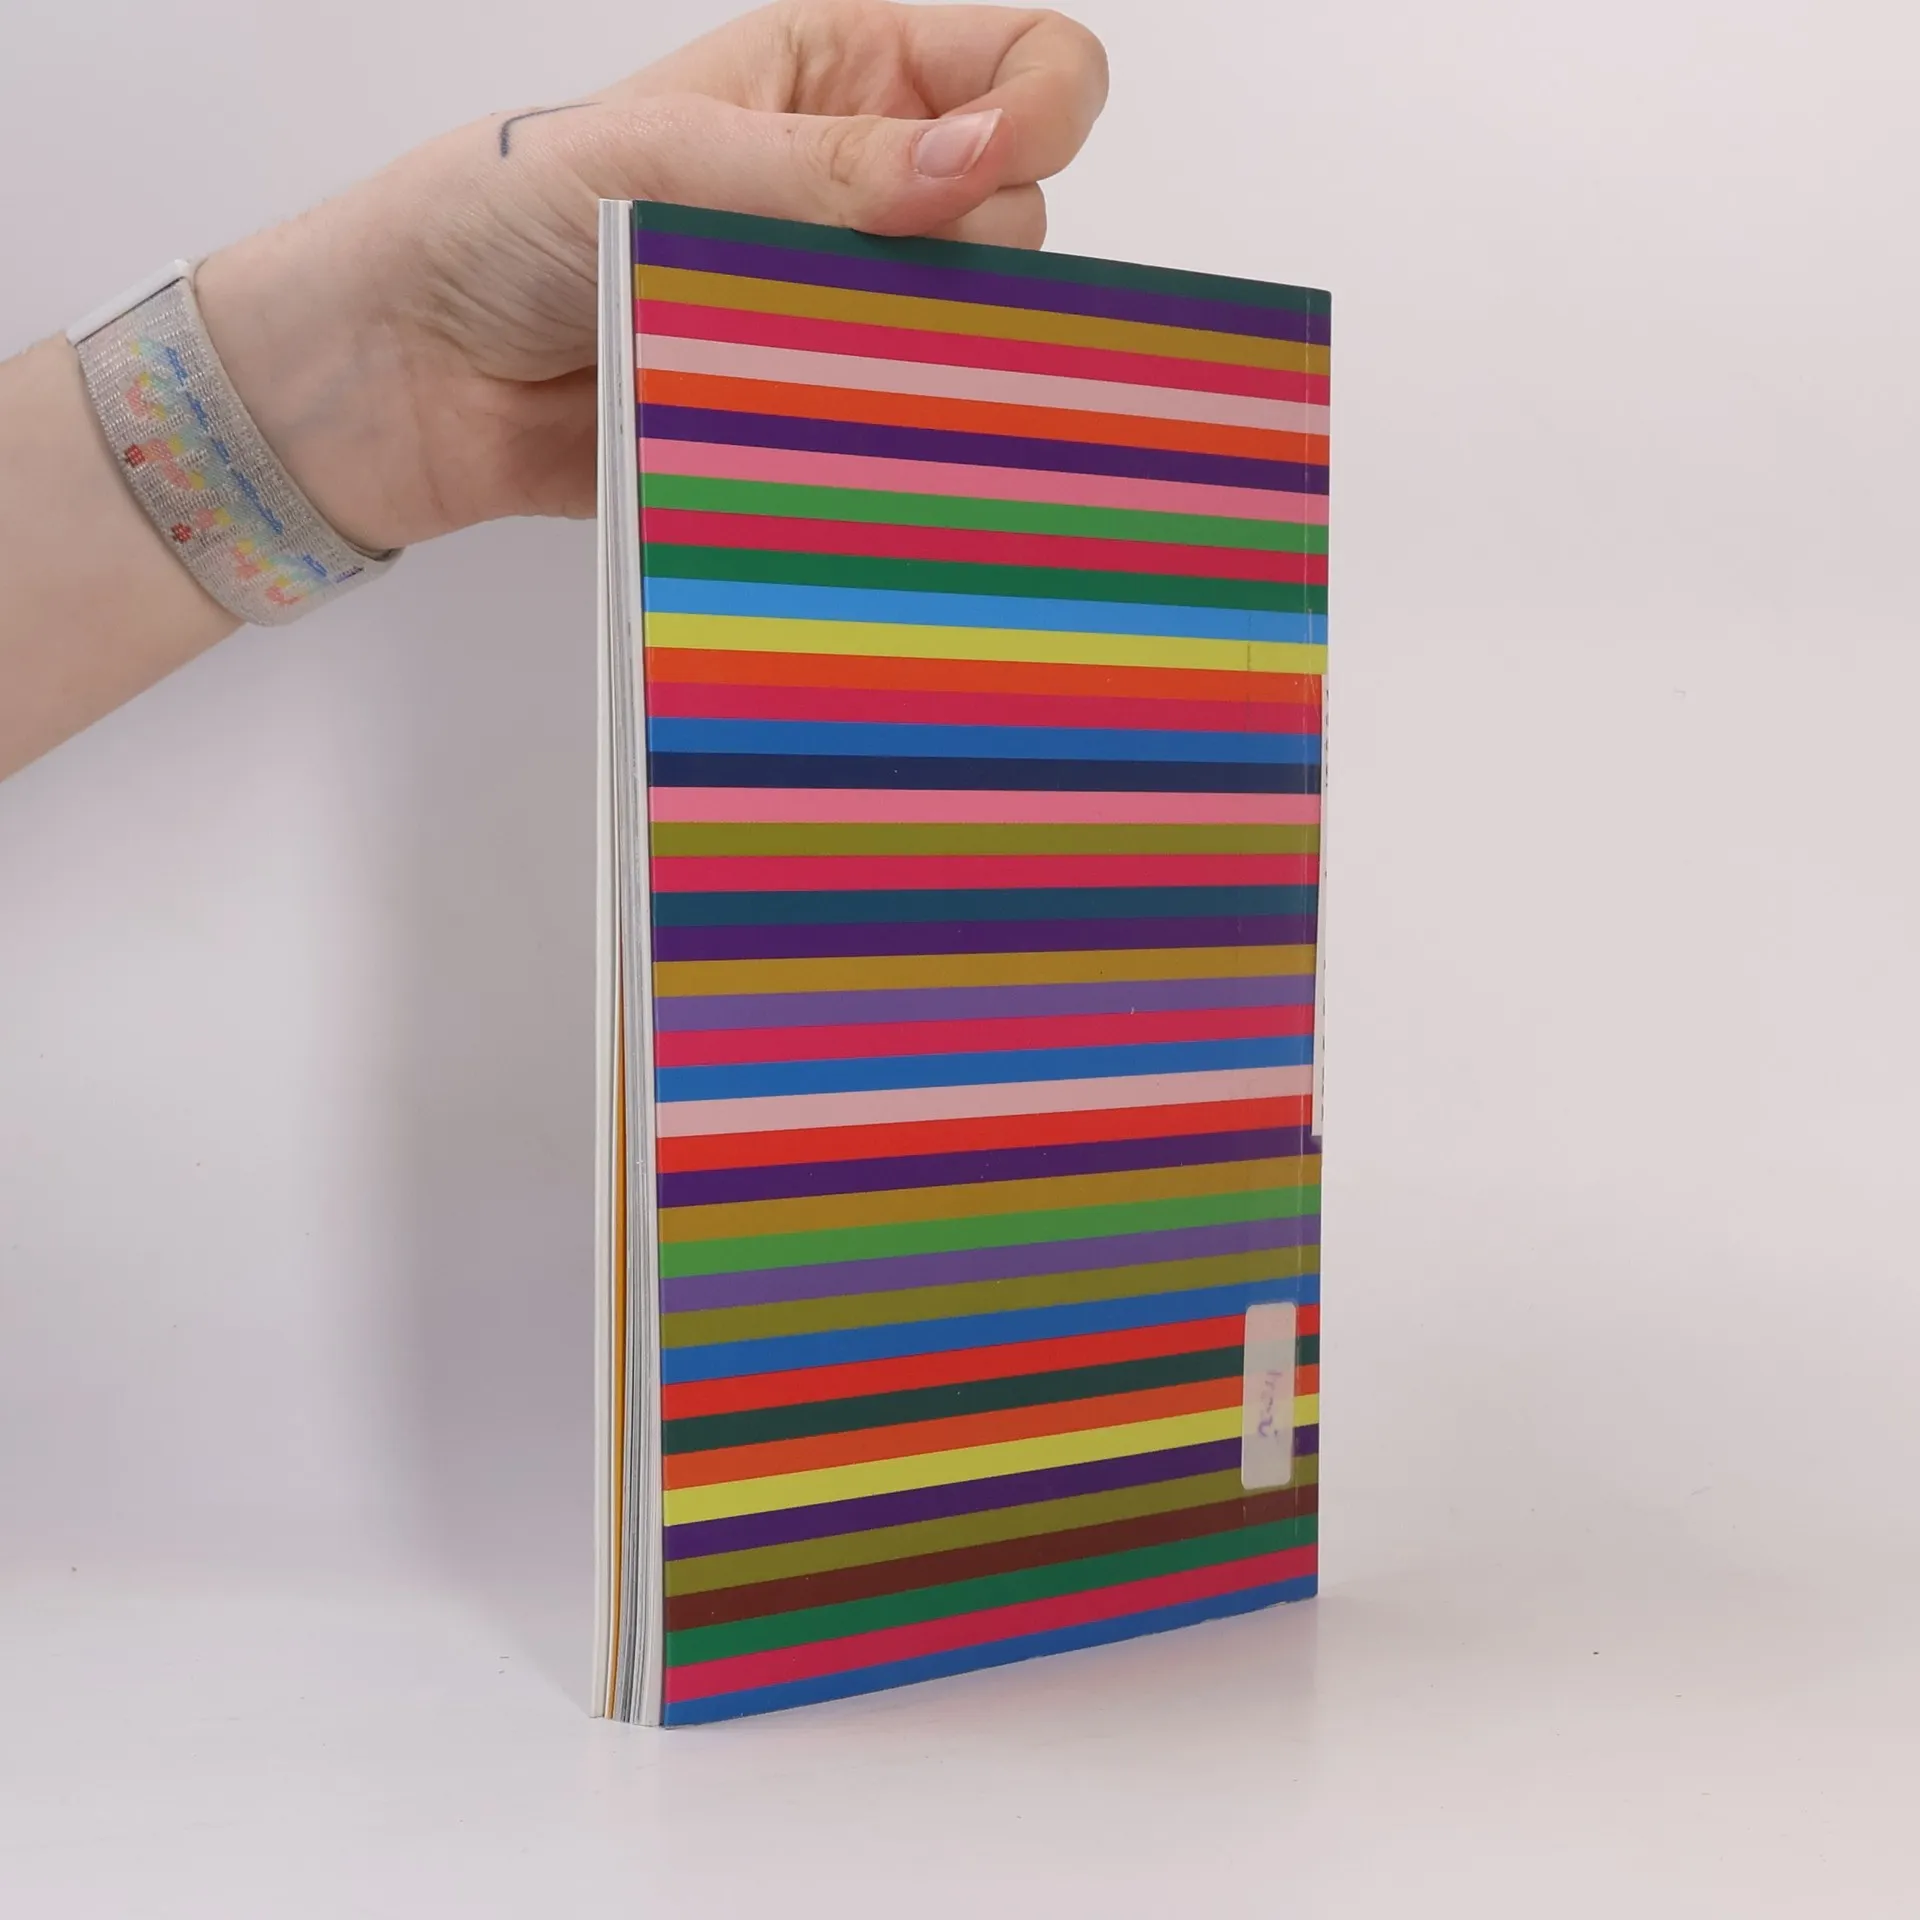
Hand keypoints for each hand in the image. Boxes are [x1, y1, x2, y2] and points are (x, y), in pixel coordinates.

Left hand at [193, 1, 1107, 554]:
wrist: (410, 379)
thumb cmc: (498, 222)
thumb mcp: (658, 155)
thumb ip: (823, 169)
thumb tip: (977, 166)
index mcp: (837, 79)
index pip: (1019, 63)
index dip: (1039, 106)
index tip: (991, 162)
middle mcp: (862, 193)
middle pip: (1016, 214)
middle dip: (963, 250)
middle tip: (834, 279)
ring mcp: (846, 313)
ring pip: (976, 337)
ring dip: (923, 355)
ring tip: (798, 361)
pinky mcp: (819, 420)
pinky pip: (907, 439)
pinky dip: (892, 444)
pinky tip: (825, 437)